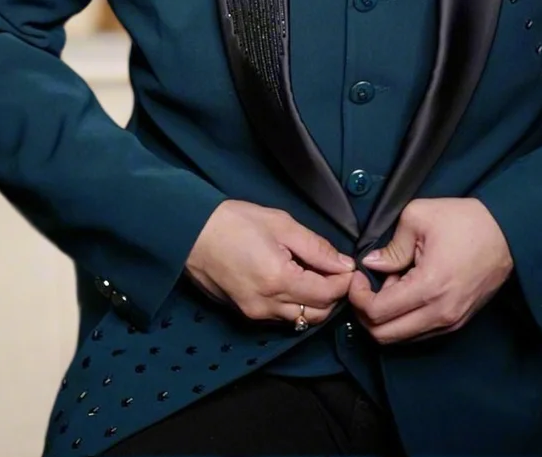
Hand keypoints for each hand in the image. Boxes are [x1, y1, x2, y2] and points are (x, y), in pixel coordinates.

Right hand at [186, 200, 355, 327]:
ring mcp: (255, 313)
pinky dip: (296, 305)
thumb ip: (316, 247)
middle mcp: (268, 305)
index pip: (327, 294)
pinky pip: (282, 317)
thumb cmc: (234, 222)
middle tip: (336, 271)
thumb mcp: (281, 224)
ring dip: (316, 303)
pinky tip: (296, 283)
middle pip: (317, 313)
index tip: (350, 266)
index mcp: (279, 280)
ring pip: (301, 319)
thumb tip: (343, 263)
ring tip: (317, 275)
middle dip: (333, 294)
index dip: (344, 282)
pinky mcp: (246, 313)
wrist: (192, 234)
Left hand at [348, 198, 513, 344]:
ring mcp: (451, 322)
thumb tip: (371, 264)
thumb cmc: (467, 221)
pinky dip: (405, 318)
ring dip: (387, 317)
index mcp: (429, 288)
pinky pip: (420, 332)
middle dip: (365, 313)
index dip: (357, 297)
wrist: (508, 232)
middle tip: (364, 286)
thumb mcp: (419, 217)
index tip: (356, 276)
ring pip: (402, 338)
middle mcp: (440, 314)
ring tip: (391, 282)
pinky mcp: (458, 322)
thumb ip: (391, 246)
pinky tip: (408, 290)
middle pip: (385, 336)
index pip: (377, 313)